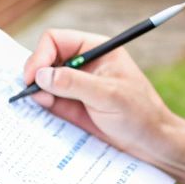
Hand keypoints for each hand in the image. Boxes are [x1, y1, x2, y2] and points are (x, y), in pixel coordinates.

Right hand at [23, 28, 179, 164]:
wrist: (152, 143)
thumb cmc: (139, 114)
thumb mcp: (107, 95)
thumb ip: (73, 83)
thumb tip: (41, 75)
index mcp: (95, 50)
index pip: (56, 40)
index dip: (40, 55)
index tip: (33, 78)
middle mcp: (83, 64)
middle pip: (46, 59)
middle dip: (36, 74)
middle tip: (32, 94)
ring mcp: (77, 85)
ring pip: (45, 81)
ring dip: (38, 92)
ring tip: (44, 105)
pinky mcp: (73, 105)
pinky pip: (50, 100)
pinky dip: (43, 105)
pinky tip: (45, 112)